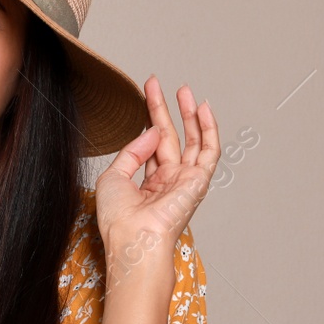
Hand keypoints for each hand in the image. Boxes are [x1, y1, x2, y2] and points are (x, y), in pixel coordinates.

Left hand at [94, 76, 218, 276]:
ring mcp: (185, 182)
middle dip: (165, 110)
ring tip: (183, 90)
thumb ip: (132, 151)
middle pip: (170, 138)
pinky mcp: (199, 182)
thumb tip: (152, 130)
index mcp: (147, 184)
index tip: (144, 93)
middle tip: (159, 85)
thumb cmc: (119, 218)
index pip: (151, 145)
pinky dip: (209, 129)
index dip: (148, 119)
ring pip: (192, 141)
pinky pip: (209, 151)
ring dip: (189, 115)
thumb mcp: (114, 177)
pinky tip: (203, 109)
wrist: (133, 238)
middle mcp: (168, 182)